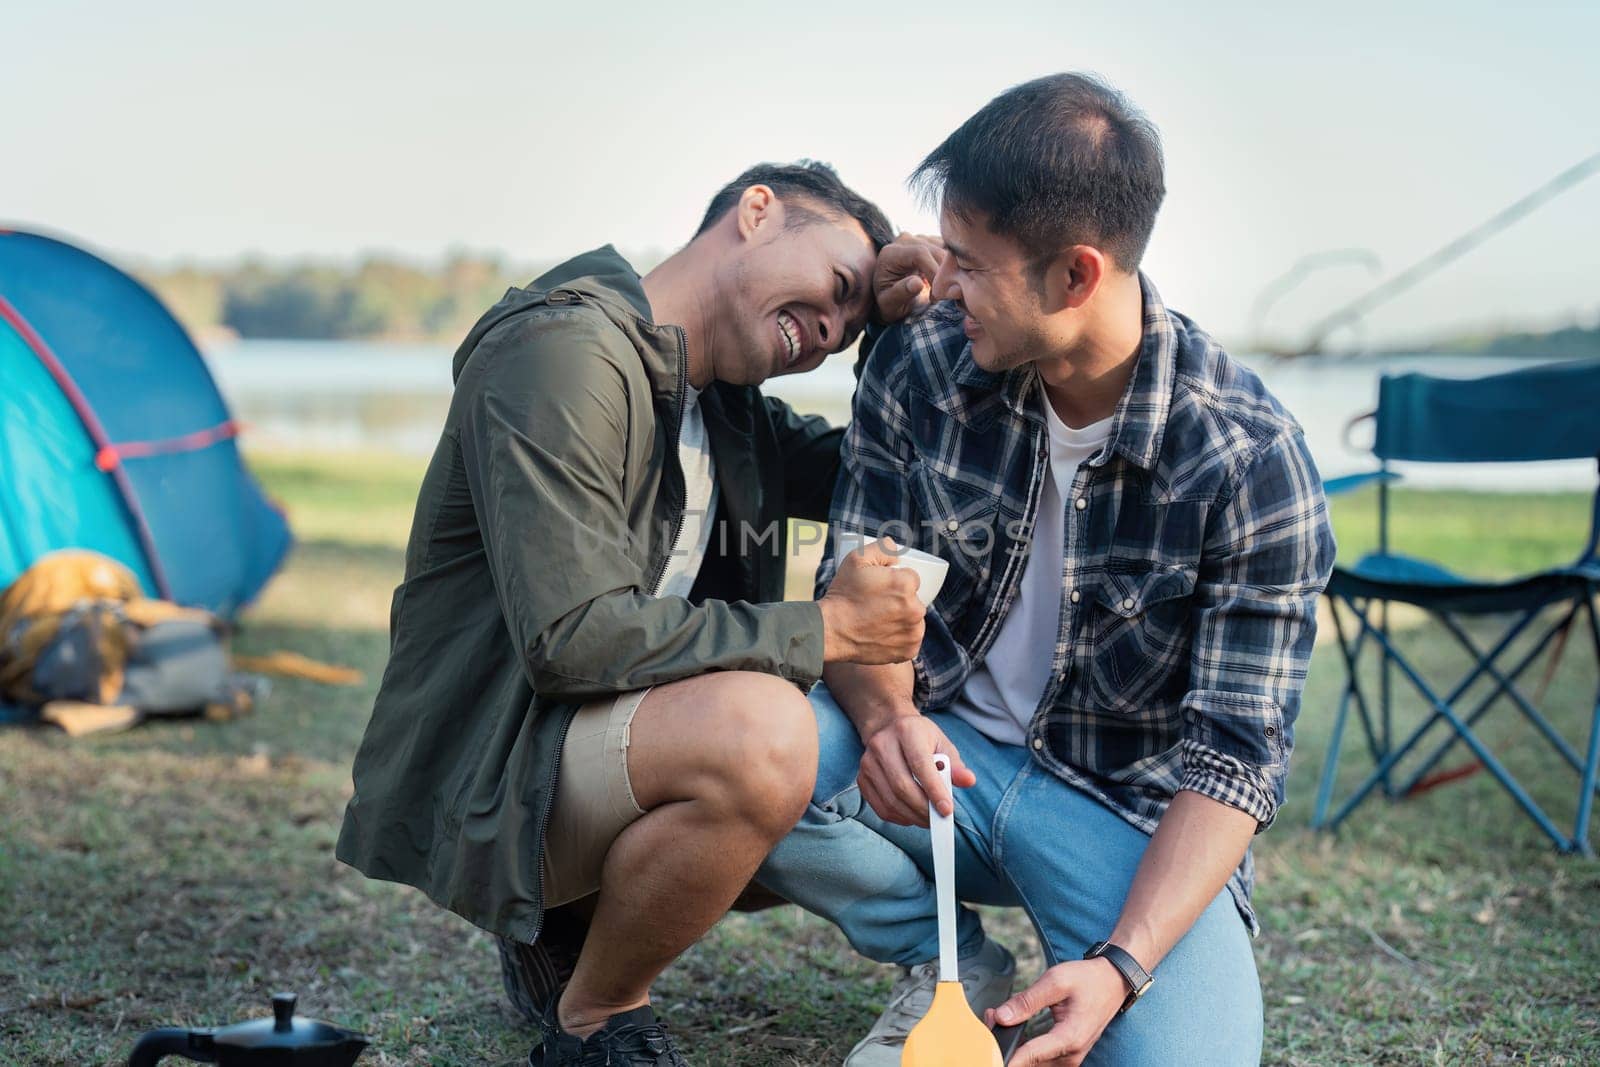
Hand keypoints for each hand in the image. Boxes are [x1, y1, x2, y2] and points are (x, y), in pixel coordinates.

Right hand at [819, 538, 924, 664]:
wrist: (830, 631)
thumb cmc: (842, 595)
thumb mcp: (856, 559)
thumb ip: (881, 547)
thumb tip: (897, 552)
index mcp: (906, 584)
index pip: (911, 578)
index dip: (896, 581)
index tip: (881, 588)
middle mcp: (916, 609)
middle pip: (914, 600)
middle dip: (901, 600)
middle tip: (878, 605)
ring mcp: (914, 633)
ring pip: (914, 621)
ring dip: (903, 619)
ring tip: (880, 620)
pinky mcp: (909, 651)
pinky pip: (911, 641)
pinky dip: (901, 639)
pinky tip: (884, 635)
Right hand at [858, 715, 976, 825]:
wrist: (888, 727)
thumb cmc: (920, 738)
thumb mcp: (942, 743)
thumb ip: (955, 765)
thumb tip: (968, 781)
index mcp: (906, 731)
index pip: (920, 765)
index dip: (934, 790)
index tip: (947, 810)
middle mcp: (882, 745)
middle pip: (902, 785)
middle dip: (923, 808)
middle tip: (939, 820)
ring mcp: (868, 762)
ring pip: (890, 799)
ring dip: (912, 816)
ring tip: (928, 820)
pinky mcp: (862, 778)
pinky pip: (880, 807)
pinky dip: (898, 817)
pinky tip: (911, 816)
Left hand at [872, 233, 944, 322]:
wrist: (892, 298)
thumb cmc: (889, 303)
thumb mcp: (890, 304)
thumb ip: (901, 292)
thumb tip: (917, 283)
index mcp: (891, 253)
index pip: (920, 254)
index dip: (933, 272)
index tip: (937, 294)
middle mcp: (905, 240)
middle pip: (935, 251)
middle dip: (944, 274)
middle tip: (943, 296)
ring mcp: (920, 238)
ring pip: (946, 251)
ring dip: (951, 271)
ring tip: (945, 290)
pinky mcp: (932, 242)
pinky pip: (950, 252)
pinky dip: (954, 266)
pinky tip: (949, 281)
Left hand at [984, 960, 1126, 1066]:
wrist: (1112, 982)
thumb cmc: (1088, 980)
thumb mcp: (1055, 981)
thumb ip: (1027, 1001)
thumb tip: (1001, 1017)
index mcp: (1069, 1038)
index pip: (1029, 1056)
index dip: (1005, 1056)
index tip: (988, 1052)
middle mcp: (1071, 1055)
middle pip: (1028, 1062)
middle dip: (1006, 1044)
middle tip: (991, 1016)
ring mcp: (1069, 1058)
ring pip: (1032, 1063)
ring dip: (1014, 1046)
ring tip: (999, 1018)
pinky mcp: (1066, 1056)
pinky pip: (1040, 1059)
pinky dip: (1024, 1047)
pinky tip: (1013, 1027)